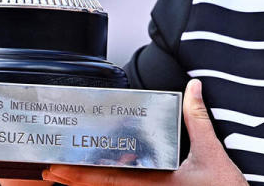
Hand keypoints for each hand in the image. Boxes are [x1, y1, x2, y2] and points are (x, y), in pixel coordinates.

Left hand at [42, 80, 246, 185]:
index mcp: (161, 184)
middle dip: (75, 181)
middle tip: (51, 171)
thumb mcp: (212, 153)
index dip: (82, 174)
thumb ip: (198, 120)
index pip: (112, 179)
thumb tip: (193, 88)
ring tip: (65, 177)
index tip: (60, 167)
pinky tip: (98, 182)